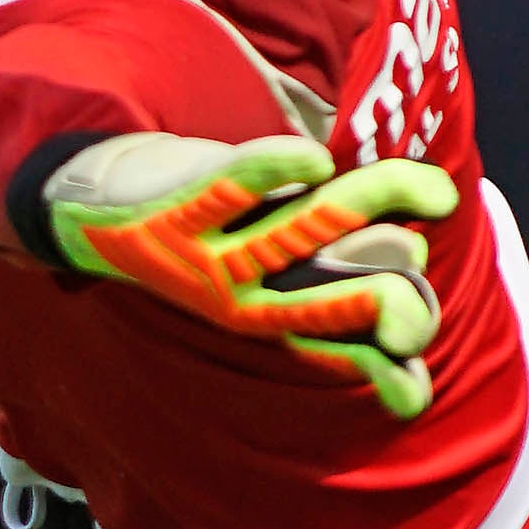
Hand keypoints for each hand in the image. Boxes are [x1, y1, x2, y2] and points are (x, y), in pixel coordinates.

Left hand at [39, 133, 460, 418]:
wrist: (95, 212)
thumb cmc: (203, 243)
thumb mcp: (266, 284)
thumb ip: (340, 295)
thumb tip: (415, 314)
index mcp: (271, 320)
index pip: (340, 351)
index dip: (385, 367)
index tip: (415, 367)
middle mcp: (243, 301)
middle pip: (327, 304)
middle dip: (385, 305)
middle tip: (420, 288)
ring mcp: (211, 255)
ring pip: (301, 231)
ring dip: (368, 206)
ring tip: (433, 191)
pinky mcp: (182, 205)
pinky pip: (234, 184)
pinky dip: (274, 169)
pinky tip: (316, 161)